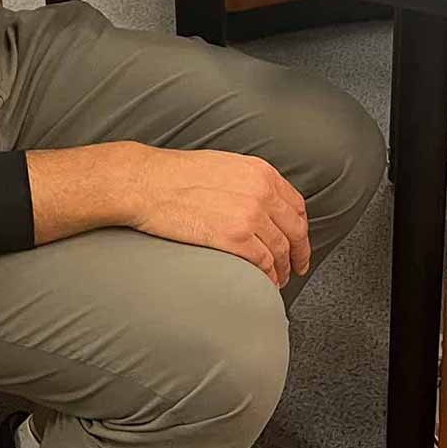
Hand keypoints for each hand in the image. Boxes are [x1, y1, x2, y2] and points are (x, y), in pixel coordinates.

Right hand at [124, 147, 310, 287]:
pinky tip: (266, 282)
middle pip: (294, 230)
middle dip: (299, 252)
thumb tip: (260, 202)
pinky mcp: (234, 238)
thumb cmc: (175, 174)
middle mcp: (261, 192)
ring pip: (281, 250)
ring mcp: (249, 216)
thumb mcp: (224, 166)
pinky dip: (268, 276)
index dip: (300, 228)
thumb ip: (248, 182)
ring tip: (279, 278)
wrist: (146, 183)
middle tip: (297, 266)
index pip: (296, 205)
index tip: (298, 240)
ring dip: (283, 269)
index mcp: (260, 172)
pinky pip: (263, 263)